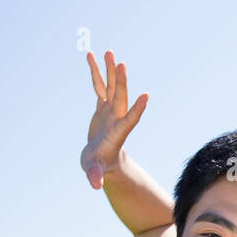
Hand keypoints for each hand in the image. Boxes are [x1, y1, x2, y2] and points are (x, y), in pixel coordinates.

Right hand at [81, 50, 148, 189]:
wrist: (104, 160)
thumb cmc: (100, 166)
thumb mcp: (95, 170)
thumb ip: (95, 175)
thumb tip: (95, 185)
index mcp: (118, 132)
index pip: (130, 119)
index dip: (137, 109)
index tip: (145, 97)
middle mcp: (117, 118)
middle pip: (120, 97)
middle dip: (120, 81)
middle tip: (120, 63)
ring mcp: (110, 110)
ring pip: (111, 87)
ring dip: (109, 70)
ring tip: (107, 52)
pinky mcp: (102, 106)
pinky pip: (99, 86)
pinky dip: (96, 72)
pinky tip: (90, 56)